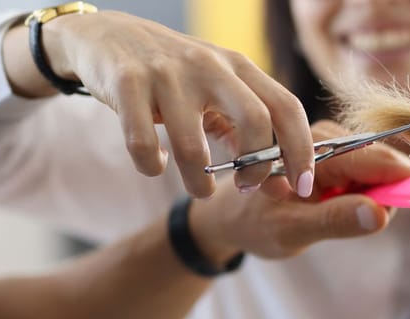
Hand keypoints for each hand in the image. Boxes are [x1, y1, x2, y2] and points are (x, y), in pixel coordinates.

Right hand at [7, 11, 314, 197]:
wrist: (108, 36)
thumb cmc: (175, 76)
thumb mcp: (217, 95)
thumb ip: (248, 139)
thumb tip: (281, 190)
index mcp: (238, 66)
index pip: (287, 107)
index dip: (302, 150)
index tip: (302, 187)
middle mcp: (209, 65)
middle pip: (255, 120)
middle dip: (257, 167)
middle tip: (246, 187)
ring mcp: (168, 74)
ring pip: (192, 147)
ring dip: (199, 182)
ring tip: (199, 189)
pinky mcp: (127, 85)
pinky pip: (144, 145)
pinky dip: (151, 166)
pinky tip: (155, 163)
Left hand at [187, 121, 409, 262]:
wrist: (229, 213)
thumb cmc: (254, 223)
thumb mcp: (291, 232)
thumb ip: (336, 222)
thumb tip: (382, 214)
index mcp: (313, 151)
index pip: (378, 161)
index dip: (405, 183)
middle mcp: (325, 138)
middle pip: (383, 161)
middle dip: (388, 193)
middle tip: (369, 221)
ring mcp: (333, 144)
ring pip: (379, 166)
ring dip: (376, 194)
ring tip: (346, 215)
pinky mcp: (337, 153)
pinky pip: (369, 170)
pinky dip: (367, 191)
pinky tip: (346, 206)